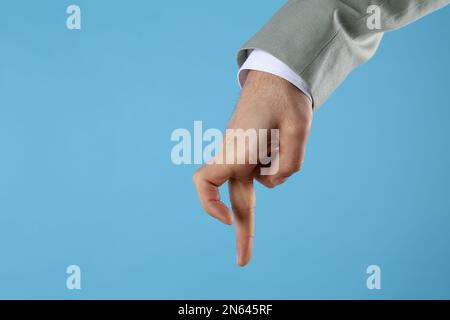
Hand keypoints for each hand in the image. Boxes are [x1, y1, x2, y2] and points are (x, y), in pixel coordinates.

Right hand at [193, 70, 312, 265]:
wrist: (279, 76)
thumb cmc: (285, 97)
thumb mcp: (298, 130)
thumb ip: (289, 164)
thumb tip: (273, 180)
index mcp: (237, 150)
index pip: (205, 181)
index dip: (209, 204)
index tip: (228, 218)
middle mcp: (235, 156)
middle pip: (235, 199)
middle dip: (243, 231)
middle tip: (243, 262)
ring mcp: (243, 155)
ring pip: (258, 182)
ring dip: (276, 170)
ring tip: (284, 136)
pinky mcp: (252, 153)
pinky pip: (266, 170)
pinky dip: (280, 162)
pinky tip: (283, 139)